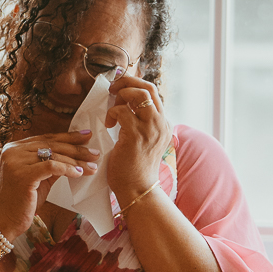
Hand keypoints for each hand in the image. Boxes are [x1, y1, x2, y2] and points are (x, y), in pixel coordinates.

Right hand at [0, 131, 99, 239]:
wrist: (4, 221)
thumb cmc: (22, 202)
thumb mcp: (38, 178)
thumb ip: (51, 164)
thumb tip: (75, 156)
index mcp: (14, 148)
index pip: (46, 138)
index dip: (68, 136)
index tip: (86, 136)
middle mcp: (13, 151)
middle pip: (52, 145)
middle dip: (76, 148)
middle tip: (95, 152)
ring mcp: (16, 161)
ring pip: (54, 155)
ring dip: (77, 161)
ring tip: (93, 166)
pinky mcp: (23, 174)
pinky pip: (52, 167)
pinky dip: (68, 169)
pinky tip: (80, 173)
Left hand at [105, 76, 171, 207]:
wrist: (138, 190)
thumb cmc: (135, 168)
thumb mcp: (144, 141)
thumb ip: (140, 123)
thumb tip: (123, 105)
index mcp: (164, 123)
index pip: (153, 93)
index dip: (135, 84)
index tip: (120, 88)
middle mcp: (161, 123)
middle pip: (148, 87)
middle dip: (127, 82)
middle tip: (112, 89)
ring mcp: (150, 128)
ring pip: (139, 94)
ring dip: (121, 95)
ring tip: (112, 107)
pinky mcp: (137, 135)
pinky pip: (122, 111)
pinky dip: (112, 113)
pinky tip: (109, 125)